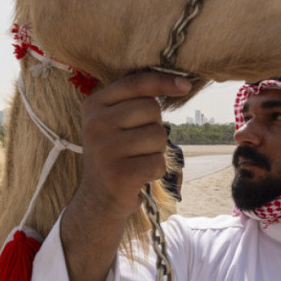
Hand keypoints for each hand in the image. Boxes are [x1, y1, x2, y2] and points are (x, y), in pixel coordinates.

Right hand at [73, 72, 192, 220]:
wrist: (98, 199)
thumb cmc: (116, 154)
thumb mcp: (114, 121)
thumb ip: (136, 99)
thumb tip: (182, 83)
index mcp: (93, 106)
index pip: (134, 83)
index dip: (163, 81)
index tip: (186, 85)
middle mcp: (95, 125)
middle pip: (151, 108)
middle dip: (155, 126)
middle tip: (137, 144)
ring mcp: (105, 150)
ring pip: (158, 136)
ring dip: (156, 151)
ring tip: (136, 160)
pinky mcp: (119, 174)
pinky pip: (158, 162)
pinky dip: (155, 170)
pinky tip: (138, 176)